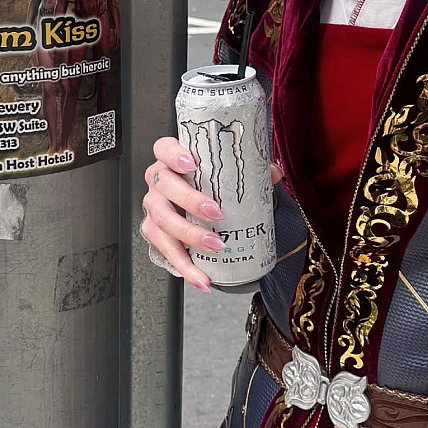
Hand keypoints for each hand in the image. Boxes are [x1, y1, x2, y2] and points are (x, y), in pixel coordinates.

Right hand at [141, 136, 282, 292]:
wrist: (193, 204)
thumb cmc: (207, 183)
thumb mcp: (227, 171)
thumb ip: (250, 168)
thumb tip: (274, 172)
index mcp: (170, 160)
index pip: (164, 148)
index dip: (174, 155)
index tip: (192, 164)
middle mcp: (157, 182)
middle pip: (165, 188)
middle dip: (191, 202)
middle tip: (216, 214)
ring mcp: (153, 208)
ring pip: (163, 222)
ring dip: (190, 236)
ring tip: (216, 246)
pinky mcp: (154, 233)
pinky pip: (166, 252)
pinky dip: (186, 267)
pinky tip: (202, 279)